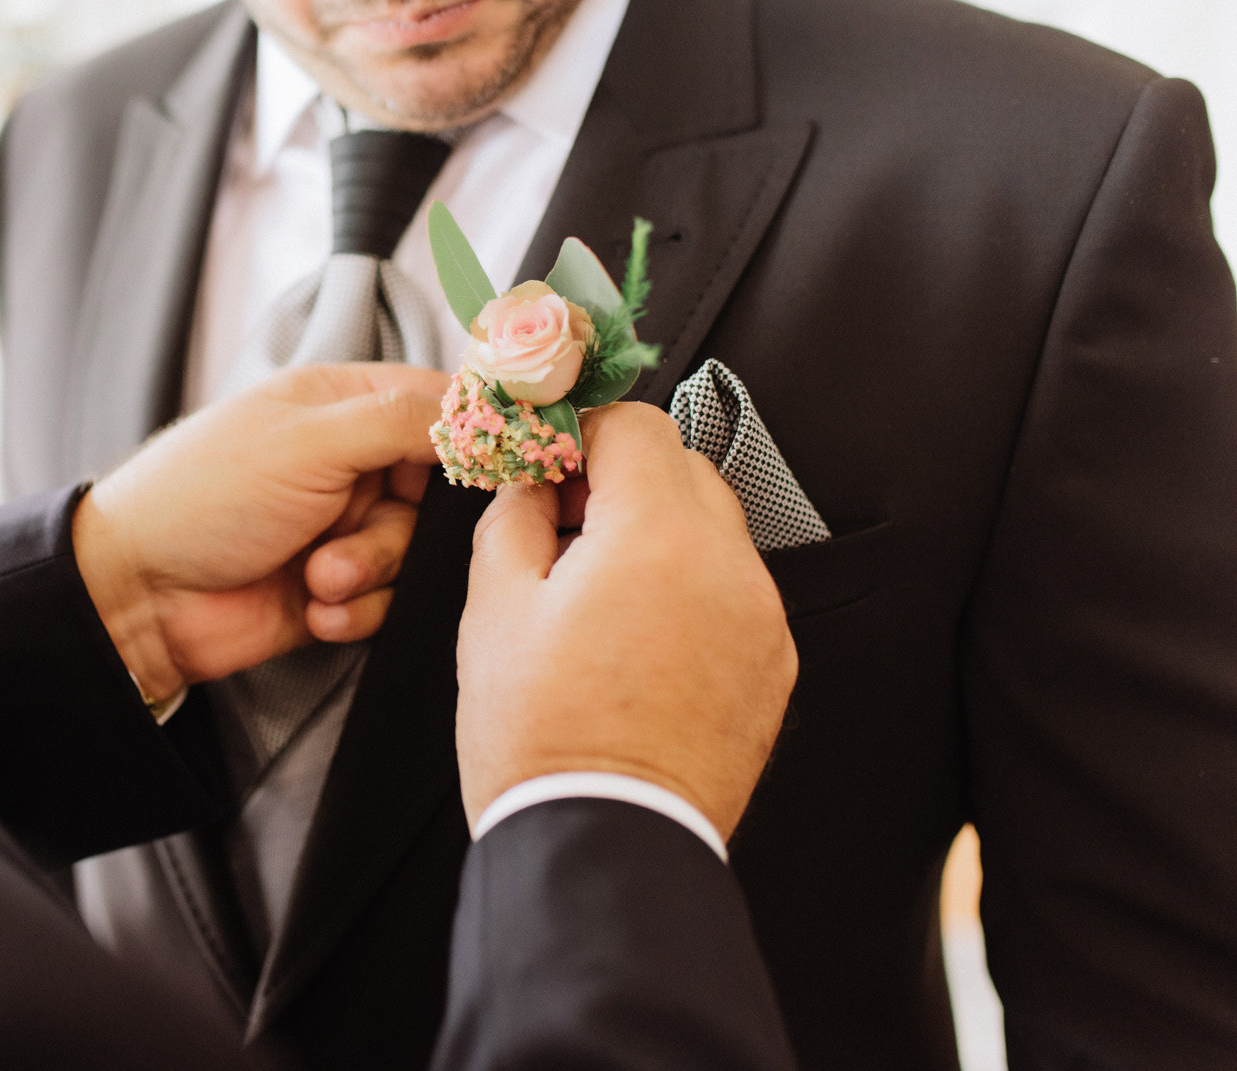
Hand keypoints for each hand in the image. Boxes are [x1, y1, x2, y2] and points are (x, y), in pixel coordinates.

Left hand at [73, 363, 445, 703]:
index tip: (494, 463)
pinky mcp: (335, 589)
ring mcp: (341, 526)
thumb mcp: (308, 441)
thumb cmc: (203, 497)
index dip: (469, 433)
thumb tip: (476, 407)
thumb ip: (400, 419)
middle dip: (402, 524)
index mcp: (338, 403)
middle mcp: (346, 462)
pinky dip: (354, 611)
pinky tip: (310, 608)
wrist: (139, 597)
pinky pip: (387, 602)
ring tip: (316, 577)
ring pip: (413, 552)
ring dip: (369, 570)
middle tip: (356, 532)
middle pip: (436, 490)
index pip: (434, 402)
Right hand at [455, 403, 796, 840]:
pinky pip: (732, 592)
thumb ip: (514, 516)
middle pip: (682, 470)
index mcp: (657, 537)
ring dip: (657, 534)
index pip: (635, 425)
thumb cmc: (541, 735)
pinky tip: (634, 638)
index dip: (581, 433)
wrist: (604, 841)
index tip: (549, 463)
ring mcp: (761, 619)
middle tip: (564, 524)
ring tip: (594, 592)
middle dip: (622, 481)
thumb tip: (533, 483)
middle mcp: (728, 567)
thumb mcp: (493, 608)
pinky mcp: (772, 666)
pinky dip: (688, 590)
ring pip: (712, 531)